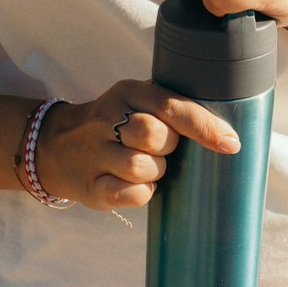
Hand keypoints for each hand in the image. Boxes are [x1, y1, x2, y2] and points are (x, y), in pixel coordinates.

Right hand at [35, 77, 239, 211]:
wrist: (57, 146)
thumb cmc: (118, 124)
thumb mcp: (139, 102)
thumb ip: (175, 109)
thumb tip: (229, 134)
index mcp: (129, 92)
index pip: (171, 105)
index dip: (204, 126)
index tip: (230, 143)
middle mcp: (108, 118)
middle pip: (156, 136)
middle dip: (169, 148)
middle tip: (163, 150)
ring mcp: (95, 152)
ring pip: (141, 167)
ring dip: (155, 172)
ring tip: (147, 167)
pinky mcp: (91, 186)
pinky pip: (129, 194)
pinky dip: (142, 193)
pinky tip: (136, 184)